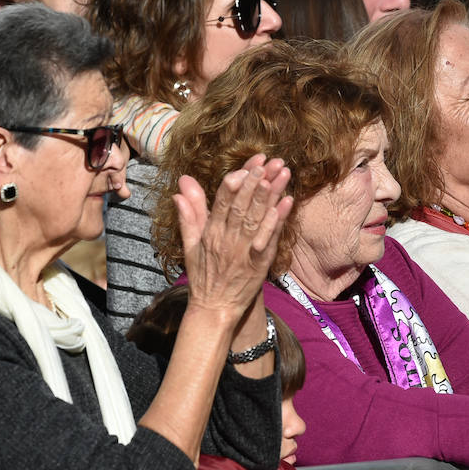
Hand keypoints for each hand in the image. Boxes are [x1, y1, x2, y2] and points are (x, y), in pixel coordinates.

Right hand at [179, 154, 292, 319]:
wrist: (214, 309)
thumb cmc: (204, 276)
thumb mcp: (190, 244)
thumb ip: (189, 214)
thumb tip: (182, 185)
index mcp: (211, 232)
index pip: (223, 199)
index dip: (237, 178)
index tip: (250, 162)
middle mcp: (227, 239)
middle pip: (242, 204)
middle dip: (256, 180)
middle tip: (268, 160)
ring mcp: (243, 252)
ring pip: (257, 217)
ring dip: (270, 194)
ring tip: (280, 174)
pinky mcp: (258, 264)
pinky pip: (268, 239)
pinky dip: (277, 221)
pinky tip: (286, 204)